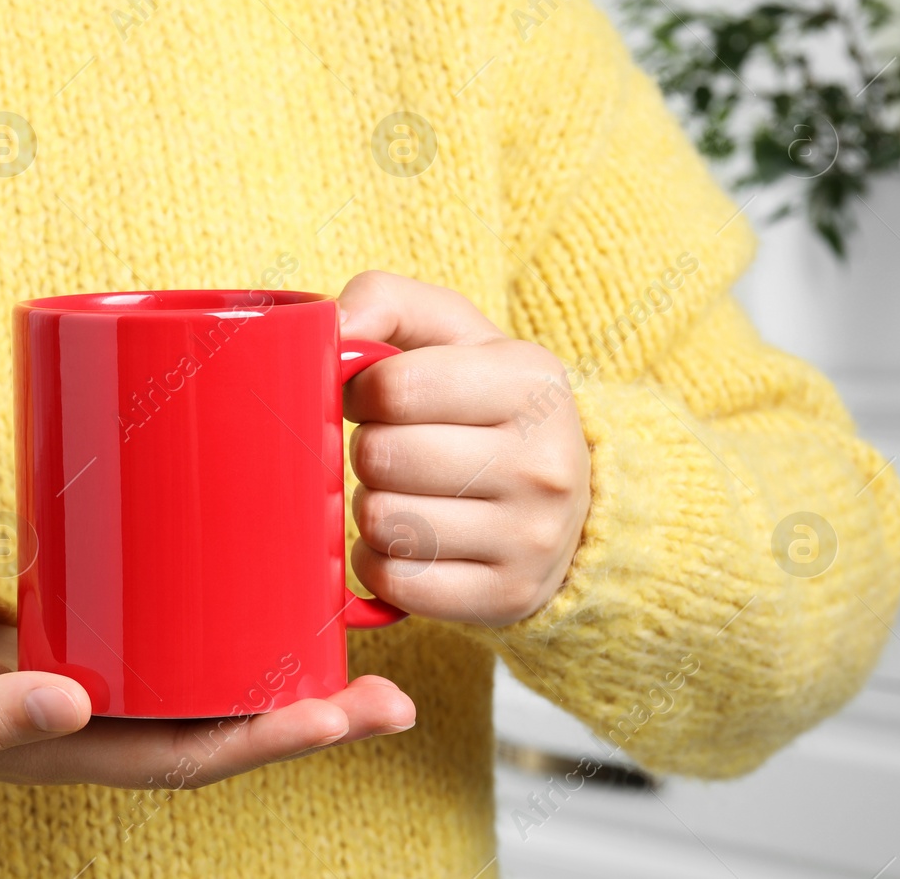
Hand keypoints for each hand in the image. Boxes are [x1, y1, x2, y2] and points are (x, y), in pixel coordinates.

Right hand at [0, 601, 415, 789]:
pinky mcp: (93, 628)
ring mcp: (105, 676)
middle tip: (391, 691)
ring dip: (284, 665)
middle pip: (228, 723)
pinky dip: (228, 617)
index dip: (271, 741)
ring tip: (356, 635)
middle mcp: (109, 719)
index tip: (340, 715)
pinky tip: (266, 582)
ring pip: (211, 680)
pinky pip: (176, 634)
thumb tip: (74, 704)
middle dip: (311, 714)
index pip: (198, 755)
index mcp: (81, 747)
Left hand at [337, 271, 590, 626]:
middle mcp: (544, 462)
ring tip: (402, 493)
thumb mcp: (453, 332)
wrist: (570, 501)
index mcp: (531, 381)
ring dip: (370, 508)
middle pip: (382, 457)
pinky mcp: (507, 597)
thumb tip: (329, 327)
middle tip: (391, 449)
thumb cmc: (483, 403)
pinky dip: (380, 562)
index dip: (360, 391)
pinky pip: (396, 582)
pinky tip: (404, 542)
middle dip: (367, 450)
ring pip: (383, 522)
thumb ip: (385, 302)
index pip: (394, 386)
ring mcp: (531, 537)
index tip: (374, 397)